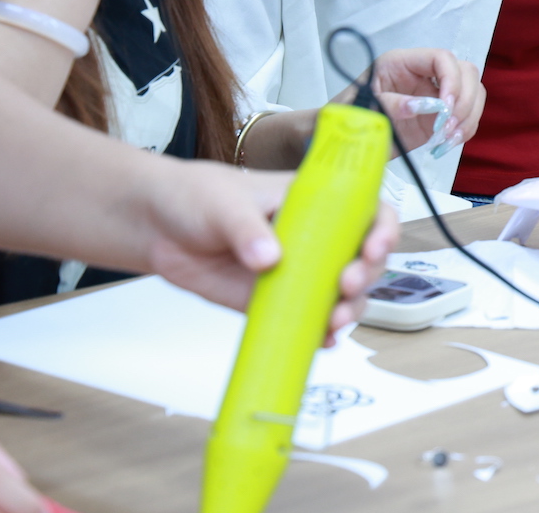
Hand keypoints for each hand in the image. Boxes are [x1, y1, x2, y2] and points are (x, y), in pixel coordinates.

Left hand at [140, 159, 400, 336]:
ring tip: (333, 322)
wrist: (157, 226)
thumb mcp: (222, 204)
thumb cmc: (195, 197)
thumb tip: (269, 258)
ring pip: (342, 294)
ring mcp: (298, 271)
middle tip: (345, 286)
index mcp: (315, 201)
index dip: (381, 229)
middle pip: (363, 259)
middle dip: (366, 276)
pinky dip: (319, 334)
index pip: (367, 210)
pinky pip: (307, 320)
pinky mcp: (273, 300)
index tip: (371, 249)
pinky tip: (320, 341)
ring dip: (349, 310)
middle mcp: (315, 237)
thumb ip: (246, 229)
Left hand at [333, 49, 483, 151]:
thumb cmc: (348, 116)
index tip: (446, 107)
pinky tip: (448, 143)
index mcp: (402, 62)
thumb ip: (389, 105)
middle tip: (448, 126)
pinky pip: (466, 116)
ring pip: (472, 92)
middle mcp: (423, 74)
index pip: (441, 58)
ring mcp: (434, 95)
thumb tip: (418, 106)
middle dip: (464, 99)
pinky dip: (465, 129)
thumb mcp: (362, 107)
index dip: (451, 79)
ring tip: (449, 138)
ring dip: (468, 116)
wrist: (344, 141)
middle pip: (465, 72)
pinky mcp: (439, 117)